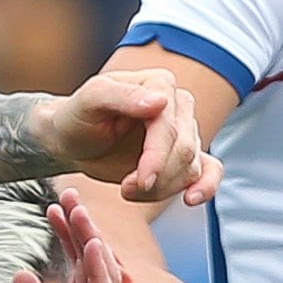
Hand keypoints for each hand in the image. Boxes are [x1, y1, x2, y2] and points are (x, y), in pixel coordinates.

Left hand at [12, 193, 134, 282]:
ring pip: (99, 270)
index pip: (74, 265)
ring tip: (78, 207)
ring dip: (89, 237)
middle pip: (89, 259)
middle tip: (68, 191)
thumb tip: (23, 274)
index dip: (64, 235)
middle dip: (79, 225)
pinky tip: (93, 245)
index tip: (49, 207)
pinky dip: (100, 270)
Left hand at [40, 69, 219, 206]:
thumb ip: (120, 95)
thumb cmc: (78, 117)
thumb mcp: (89, 101)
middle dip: (158, 176)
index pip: (169, 125)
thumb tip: (160, 102)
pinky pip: (210, 170)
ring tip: (129, 190)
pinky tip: (191, 198)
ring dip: (162, 188)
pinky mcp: (184, 155)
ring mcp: (184, 130)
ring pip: (191, 167)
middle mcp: (177, 104)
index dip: (157, 156)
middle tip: (126, 188)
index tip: (139, 180)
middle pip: (185, 149)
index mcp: (159, 84)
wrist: (73, 139)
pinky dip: (206, 186)